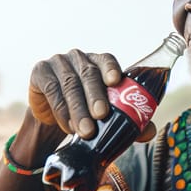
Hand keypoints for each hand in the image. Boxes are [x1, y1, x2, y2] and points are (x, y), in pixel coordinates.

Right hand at [28, 49, 154, 141]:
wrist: (51, 115)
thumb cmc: (85, 109)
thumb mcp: (106, 113)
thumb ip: (128, 119)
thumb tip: (149, 131)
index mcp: (99, 63)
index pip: (107, 60)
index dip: (111, 68)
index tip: (116, 81)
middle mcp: (79, 58)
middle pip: (89, 74)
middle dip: (95, 96)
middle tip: (101, 115)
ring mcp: (59, 62)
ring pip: (70, 85)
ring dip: (78, 110)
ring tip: (85, 131)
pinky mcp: (41, 72)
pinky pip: (52, 90)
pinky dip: (61, 111)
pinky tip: (67, 126)